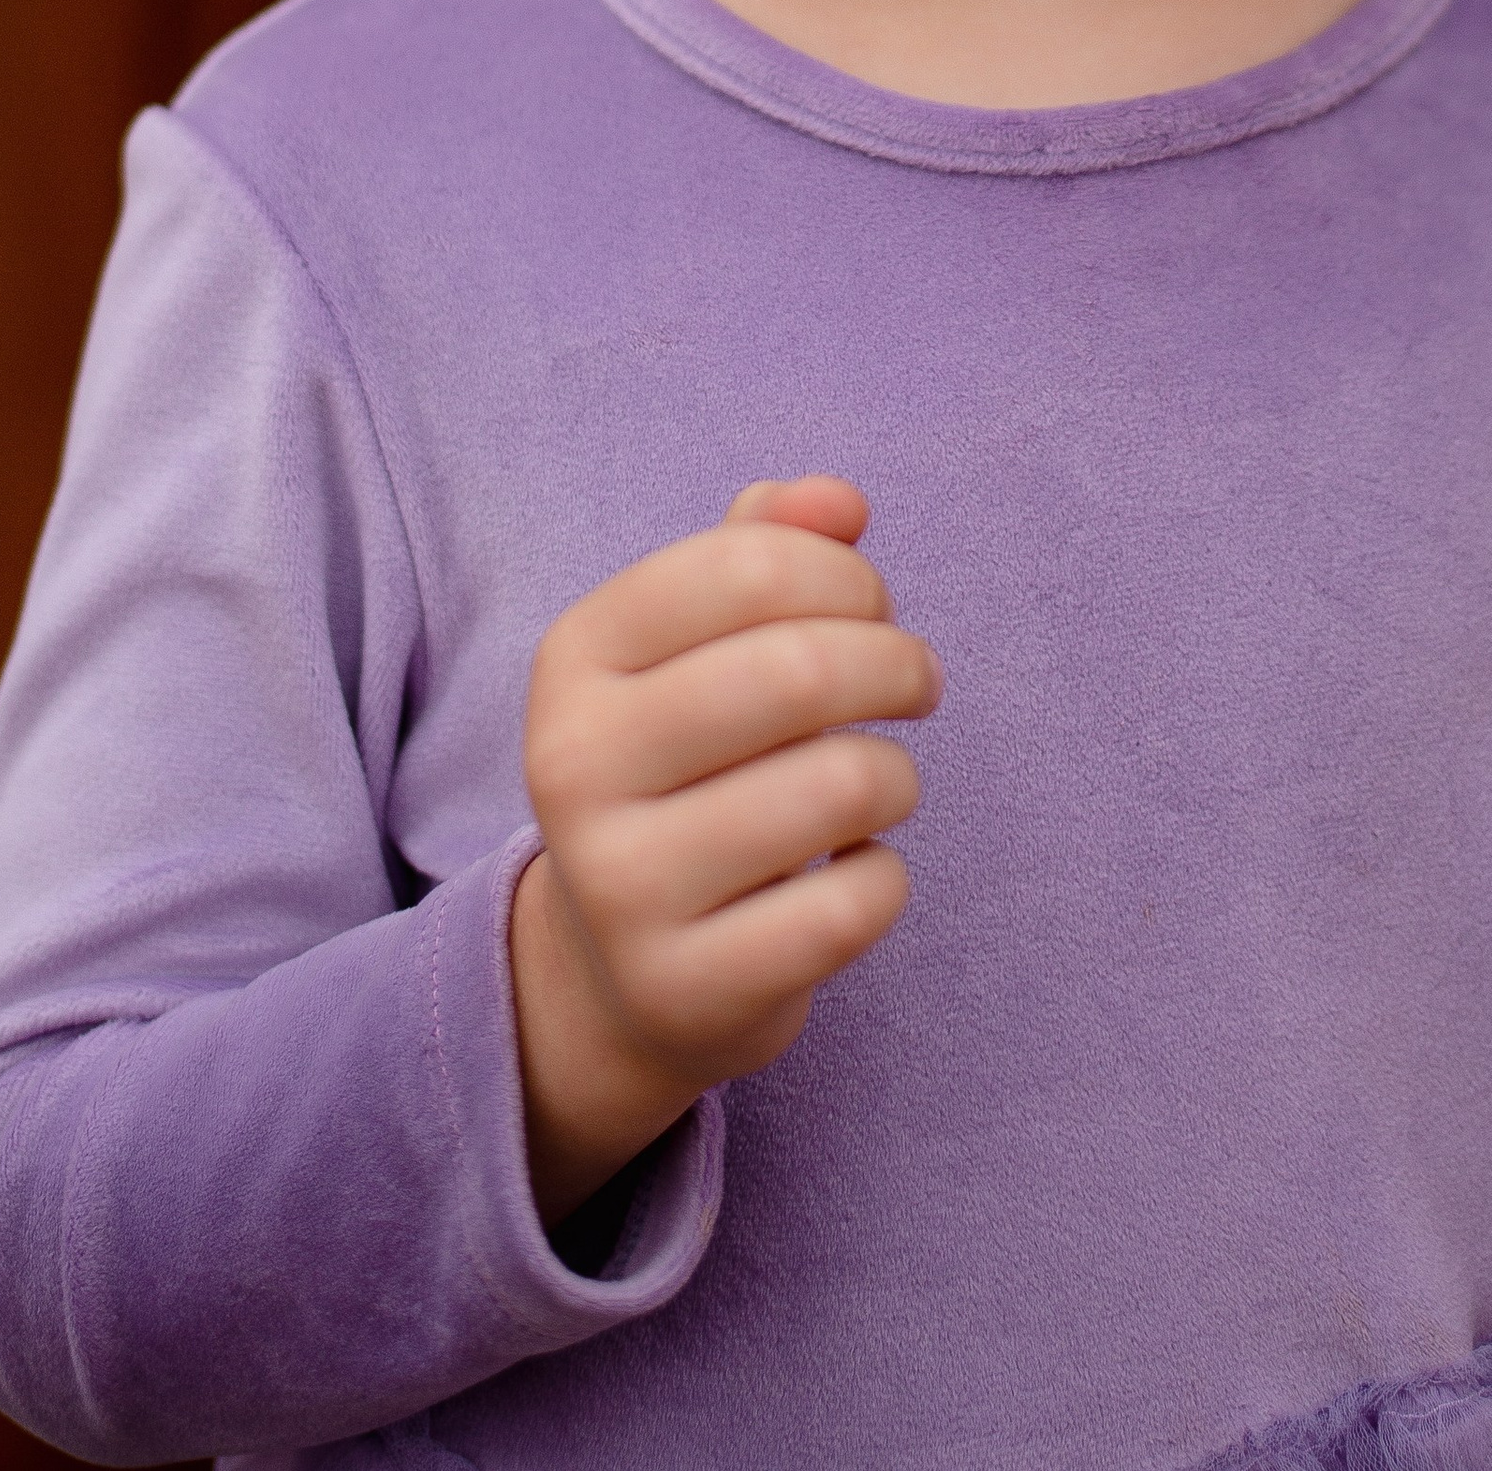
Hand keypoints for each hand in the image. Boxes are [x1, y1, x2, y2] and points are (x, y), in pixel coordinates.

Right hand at [508, 476, 940, 1219]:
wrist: (619, 972)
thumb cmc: (690, 765)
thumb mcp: (697, 645)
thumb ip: (767, 546)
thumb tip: (840, 502)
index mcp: (575, 656)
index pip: (747, 565)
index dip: (846, 575)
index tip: (871, 607)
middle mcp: (574, 766)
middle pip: (801, 670)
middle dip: (897, 663)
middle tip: (916, 681)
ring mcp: (620, 888)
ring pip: (840, 787)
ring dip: (897, 775)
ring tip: (881, 784)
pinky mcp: (685, 988)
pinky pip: (852, 906)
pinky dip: (886, 880)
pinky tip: (851, 876)